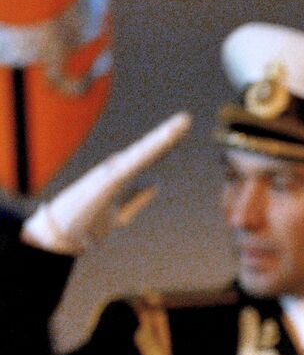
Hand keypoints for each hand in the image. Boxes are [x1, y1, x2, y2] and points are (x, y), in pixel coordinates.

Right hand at [21, 111, 190, 254]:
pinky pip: (129, 166)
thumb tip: (156, 182)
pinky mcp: (106, 182)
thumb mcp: (122, 214)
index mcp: (124, 174)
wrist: (65, 235)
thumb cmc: (90, 223)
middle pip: (149, 149)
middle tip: (187, 119)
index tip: (185, 128)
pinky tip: (158, 145)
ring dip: (160, 139)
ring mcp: (112, 173)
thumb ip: (139, 198)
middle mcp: (118, 169)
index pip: (151, 155)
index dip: (168, 142)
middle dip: (168, 134)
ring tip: (178, 126)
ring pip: (141, 153)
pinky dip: (144, 155)